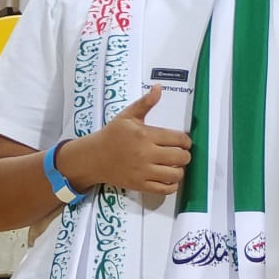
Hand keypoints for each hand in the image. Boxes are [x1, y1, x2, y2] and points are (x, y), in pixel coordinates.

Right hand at [69, 84, 191, 195]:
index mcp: (146, 135)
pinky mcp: (139, 185)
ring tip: (174, 165)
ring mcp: (143, 172)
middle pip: (181, 157)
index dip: (186, 141)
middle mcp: (146, 154)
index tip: (183, 142)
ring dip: (180, 170)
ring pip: (175, 175)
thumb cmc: (112, 135)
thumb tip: (158, 88)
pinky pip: (164, 189)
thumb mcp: (127, 116)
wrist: (93, 157)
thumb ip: (145, 103)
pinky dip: (172, 185)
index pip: (179, 139)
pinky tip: (168, 178)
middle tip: (180, 153)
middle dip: (185, 155)